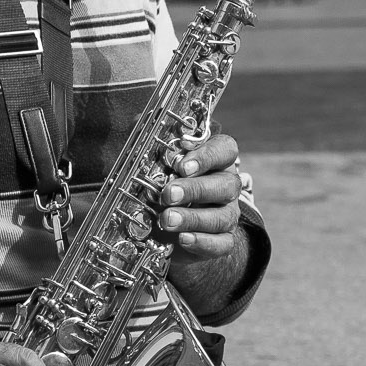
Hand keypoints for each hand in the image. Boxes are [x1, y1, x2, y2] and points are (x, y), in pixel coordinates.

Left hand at [157, 130, 248, 262]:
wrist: (166, 230)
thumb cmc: (161, 188)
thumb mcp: (153, 163)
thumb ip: (150, 141)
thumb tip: (139, 121)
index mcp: (214, 161)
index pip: (226, 149)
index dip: (207, 156)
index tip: (182, 165)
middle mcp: (225, 186)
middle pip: (226, 184)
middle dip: (196, 189)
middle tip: (168, 194)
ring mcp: (227, 214)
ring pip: (223, 216)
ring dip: (194, 218)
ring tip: (167, 220)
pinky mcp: (222, 241)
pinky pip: (222, 244)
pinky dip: (203, 242)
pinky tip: (183, 239)